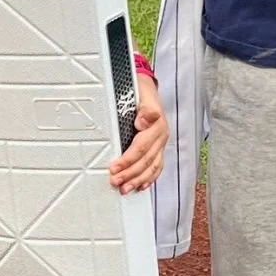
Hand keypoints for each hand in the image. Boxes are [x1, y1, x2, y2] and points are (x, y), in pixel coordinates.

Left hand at [109, 73, 167, 195]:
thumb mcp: (143, 93)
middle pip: (146, 161)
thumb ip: (146, 108)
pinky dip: (149, 178)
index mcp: (157, 125)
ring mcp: (161, 143)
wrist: (147, 87)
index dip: (127, 159)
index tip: (115, 168)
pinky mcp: (159, 148)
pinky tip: (141, 185)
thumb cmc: (141, 91)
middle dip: (130, 174)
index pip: (141, 148)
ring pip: (151, 167)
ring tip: (125, 188)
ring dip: (138, 179)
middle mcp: (161, 136)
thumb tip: (143, 121)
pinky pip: (157, 167)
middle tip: (116, 182)